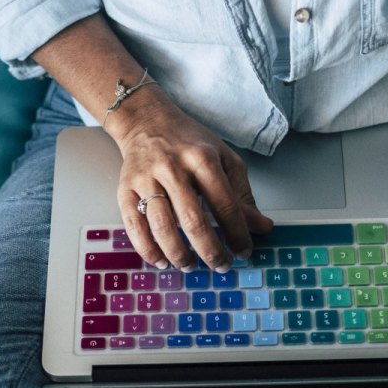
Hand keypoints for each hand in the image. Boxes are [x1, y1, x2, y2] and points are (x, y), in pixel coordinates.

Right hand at [109, 95, 272, 271]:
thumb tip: (262, 227)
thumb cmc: (190, 143)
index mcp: (203, 159)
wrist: (147, 121)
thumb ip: (242, 194)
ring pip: (162, 226)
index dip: (237, 234)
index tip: (244, 252)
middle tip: (221, 266)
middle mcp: (173, 168)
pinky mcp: (125, 188)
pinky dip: (148, 249)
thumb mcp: (224, 159)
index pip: (225, 204)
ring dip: (179, 254)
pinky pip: (134, 225)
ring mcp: (146, 178)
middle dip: (210, 250)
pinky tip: (162, 260)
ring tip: (191, 266)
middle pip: (193, 220)